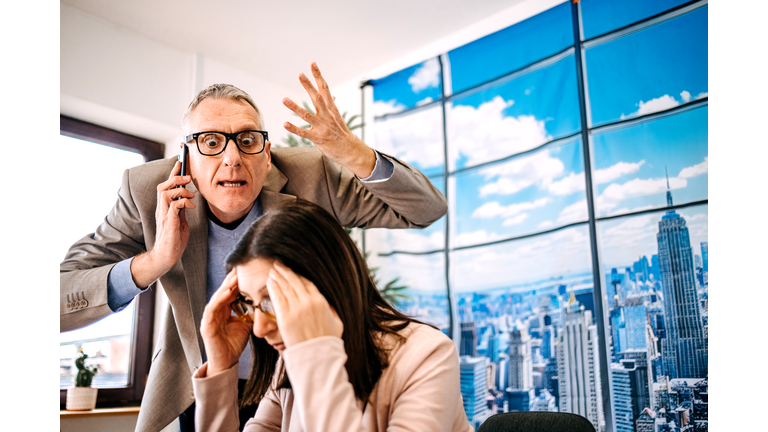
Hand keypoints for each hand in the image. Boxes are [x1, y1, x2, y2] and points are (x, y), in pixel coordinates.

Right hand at [131, 160, 195, 287]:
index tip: (181, 162)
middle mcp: (162, 209)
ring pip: (165, 193)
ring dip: (180, 190)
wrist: (166, 256)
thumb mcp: (180, 221)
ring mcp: (164, 216)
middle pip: (163, 186)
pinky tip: (190, 206)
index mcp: (165, 208)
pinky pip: (174, 207)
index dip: (173, 173)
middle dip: (176, 178)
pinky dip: (183, 202)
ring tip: (191, 195)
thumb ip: (181, 209)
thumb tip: (187, 199)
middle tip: (189, 178)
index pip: (167, 186)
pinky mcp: (169, 223)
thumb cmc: (174, 240)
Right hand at [201, 269, 251, 375]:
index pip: (232, 292)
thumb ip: (252, 312)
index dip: (239, 282)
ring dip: (226, 286)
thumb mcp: (247, 324)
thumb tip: (267, 301)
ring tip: (235, 277)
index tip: (250, 270)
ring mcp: (210, 317)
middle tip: (242, 267)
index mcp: (226, 309)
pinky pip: (212, 309)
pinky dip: (219, 299)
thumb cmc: (235, 343)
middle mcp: (217, 311)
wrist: (227, 362)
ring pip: (217, 297)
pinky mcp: (206, 325)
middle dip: (233, 280)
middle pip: (224, 291)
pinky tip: (226, 292)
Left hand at [266, 262, 342, 347]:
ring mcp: (296, 309)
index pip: (307, 283)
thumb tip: (329, 305)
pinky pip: (277, 297)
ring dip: (277, 276)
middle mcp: (308, 302)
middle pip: (295, 281)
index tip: (293, 271)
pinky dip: (273, 287)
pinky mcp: (285, 317)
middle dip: (286, 271)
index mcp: (321, 301)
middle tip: (279, 264)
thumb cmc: (328, 342)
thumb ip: (332, 310)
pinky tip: (269, 281)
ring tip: (272, 270)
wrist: (318, 356)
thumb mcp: (336, 322)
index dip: (298, 275)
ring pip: (285, 287)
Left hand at [283, 62, 375, 177]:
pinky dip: (294, 128)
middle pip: (317, 98)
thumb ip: (332, 106)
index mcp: (332, 109)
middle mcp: (327, 115)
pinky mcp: (318, 138)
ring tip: (284, 99)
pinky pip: (304, 133)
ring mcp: (323, 127)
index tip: (312, 64)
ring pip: (307, 115)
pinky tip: (285, 124)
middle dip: (308, 86)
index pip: (325, 88)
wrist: (351, 151)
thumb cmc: (342, 134)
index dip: (318, 76)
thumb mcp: (338, 117)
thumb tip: (332, 96)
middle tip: (300, 74)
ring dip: (295, 107)